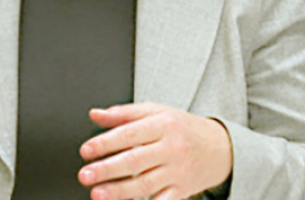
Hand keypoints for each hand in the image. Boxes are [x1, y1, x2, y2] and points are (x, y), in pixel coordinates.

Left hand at [78, 103, 232, 199]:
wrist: (218, 148)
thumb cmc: (182, 128)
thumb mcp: (157, 112)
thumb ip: (125, 114)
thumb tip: (95, 114)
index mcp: (164, 125)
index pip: (131, 133)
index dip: (106, 142)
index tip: (86, 150)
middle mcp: (172, 148)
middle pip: (136, 160)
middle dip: (108, 169)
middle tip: (85, 175)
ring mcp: (178, 172)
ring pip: (145, 184)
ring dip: (119, 191)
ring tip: (97, 194)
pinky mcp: (182, 191)